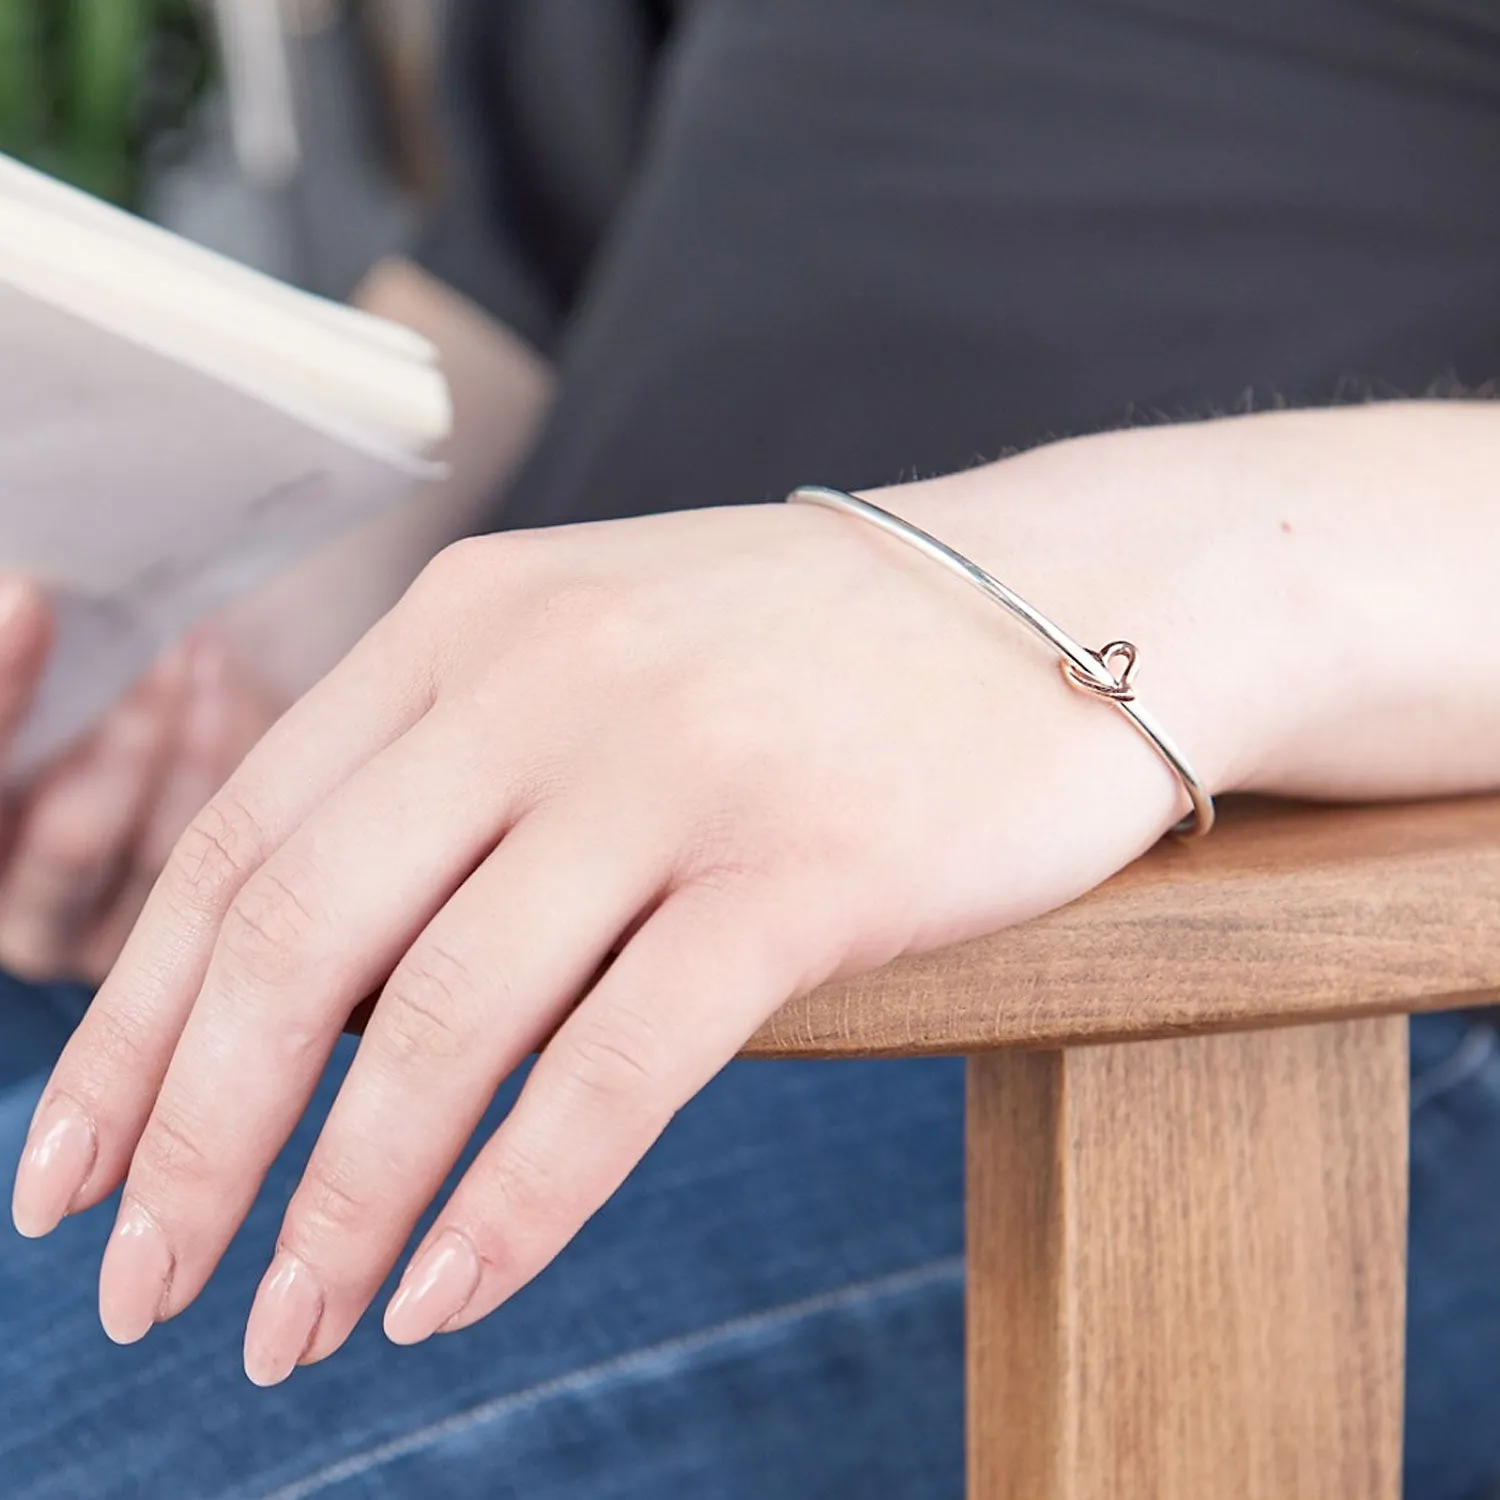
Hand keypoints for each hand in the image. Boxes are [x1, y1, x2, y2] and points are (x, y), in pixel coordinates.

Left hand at [12, 485, 1244, 1384]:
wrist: (1065, 597)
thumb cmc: (816, 652)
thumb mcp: (600, 656)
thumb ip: (459, 779)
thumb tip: (323, 994)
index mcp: (470, 624)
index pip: (239, 840)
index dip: (132, 1023)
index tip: (70, 1168)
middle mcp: (549, 679)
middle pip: (298, 939)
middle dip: (192, 1140)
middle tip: (143, 1288)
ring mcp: (675, 769)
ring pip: (443, 1021)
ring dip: (338, 1202)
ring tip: (290, 1328)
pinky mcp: (802, 868)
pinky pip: (616, 1068)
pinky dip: (515, 1202)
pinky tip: (451, 1291)